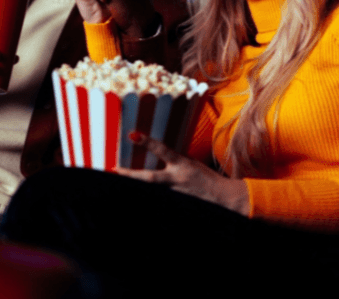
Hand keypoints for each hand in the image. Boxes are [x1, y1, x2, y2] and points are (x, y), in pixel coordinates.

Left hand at [116, 132, 250, 215]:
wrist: (223, 198)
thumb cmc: (207, 179)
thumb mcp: (191, 163)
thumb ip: (174, 161)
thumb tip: (158, 155)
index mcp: (182, 165)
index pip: (162, 151)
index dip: (147, 142)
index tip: (132, 135)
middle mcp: (177, 180)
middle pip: (149, 178)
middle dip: (130, 174)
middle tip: (114, 169)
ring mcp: (175, 194)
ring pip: (153, 191)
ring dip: (139, 187)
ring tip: (120, 181)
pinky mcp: (176, 203)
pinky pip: (160, 199)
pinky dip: (152, 197)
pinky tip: (139, 196)